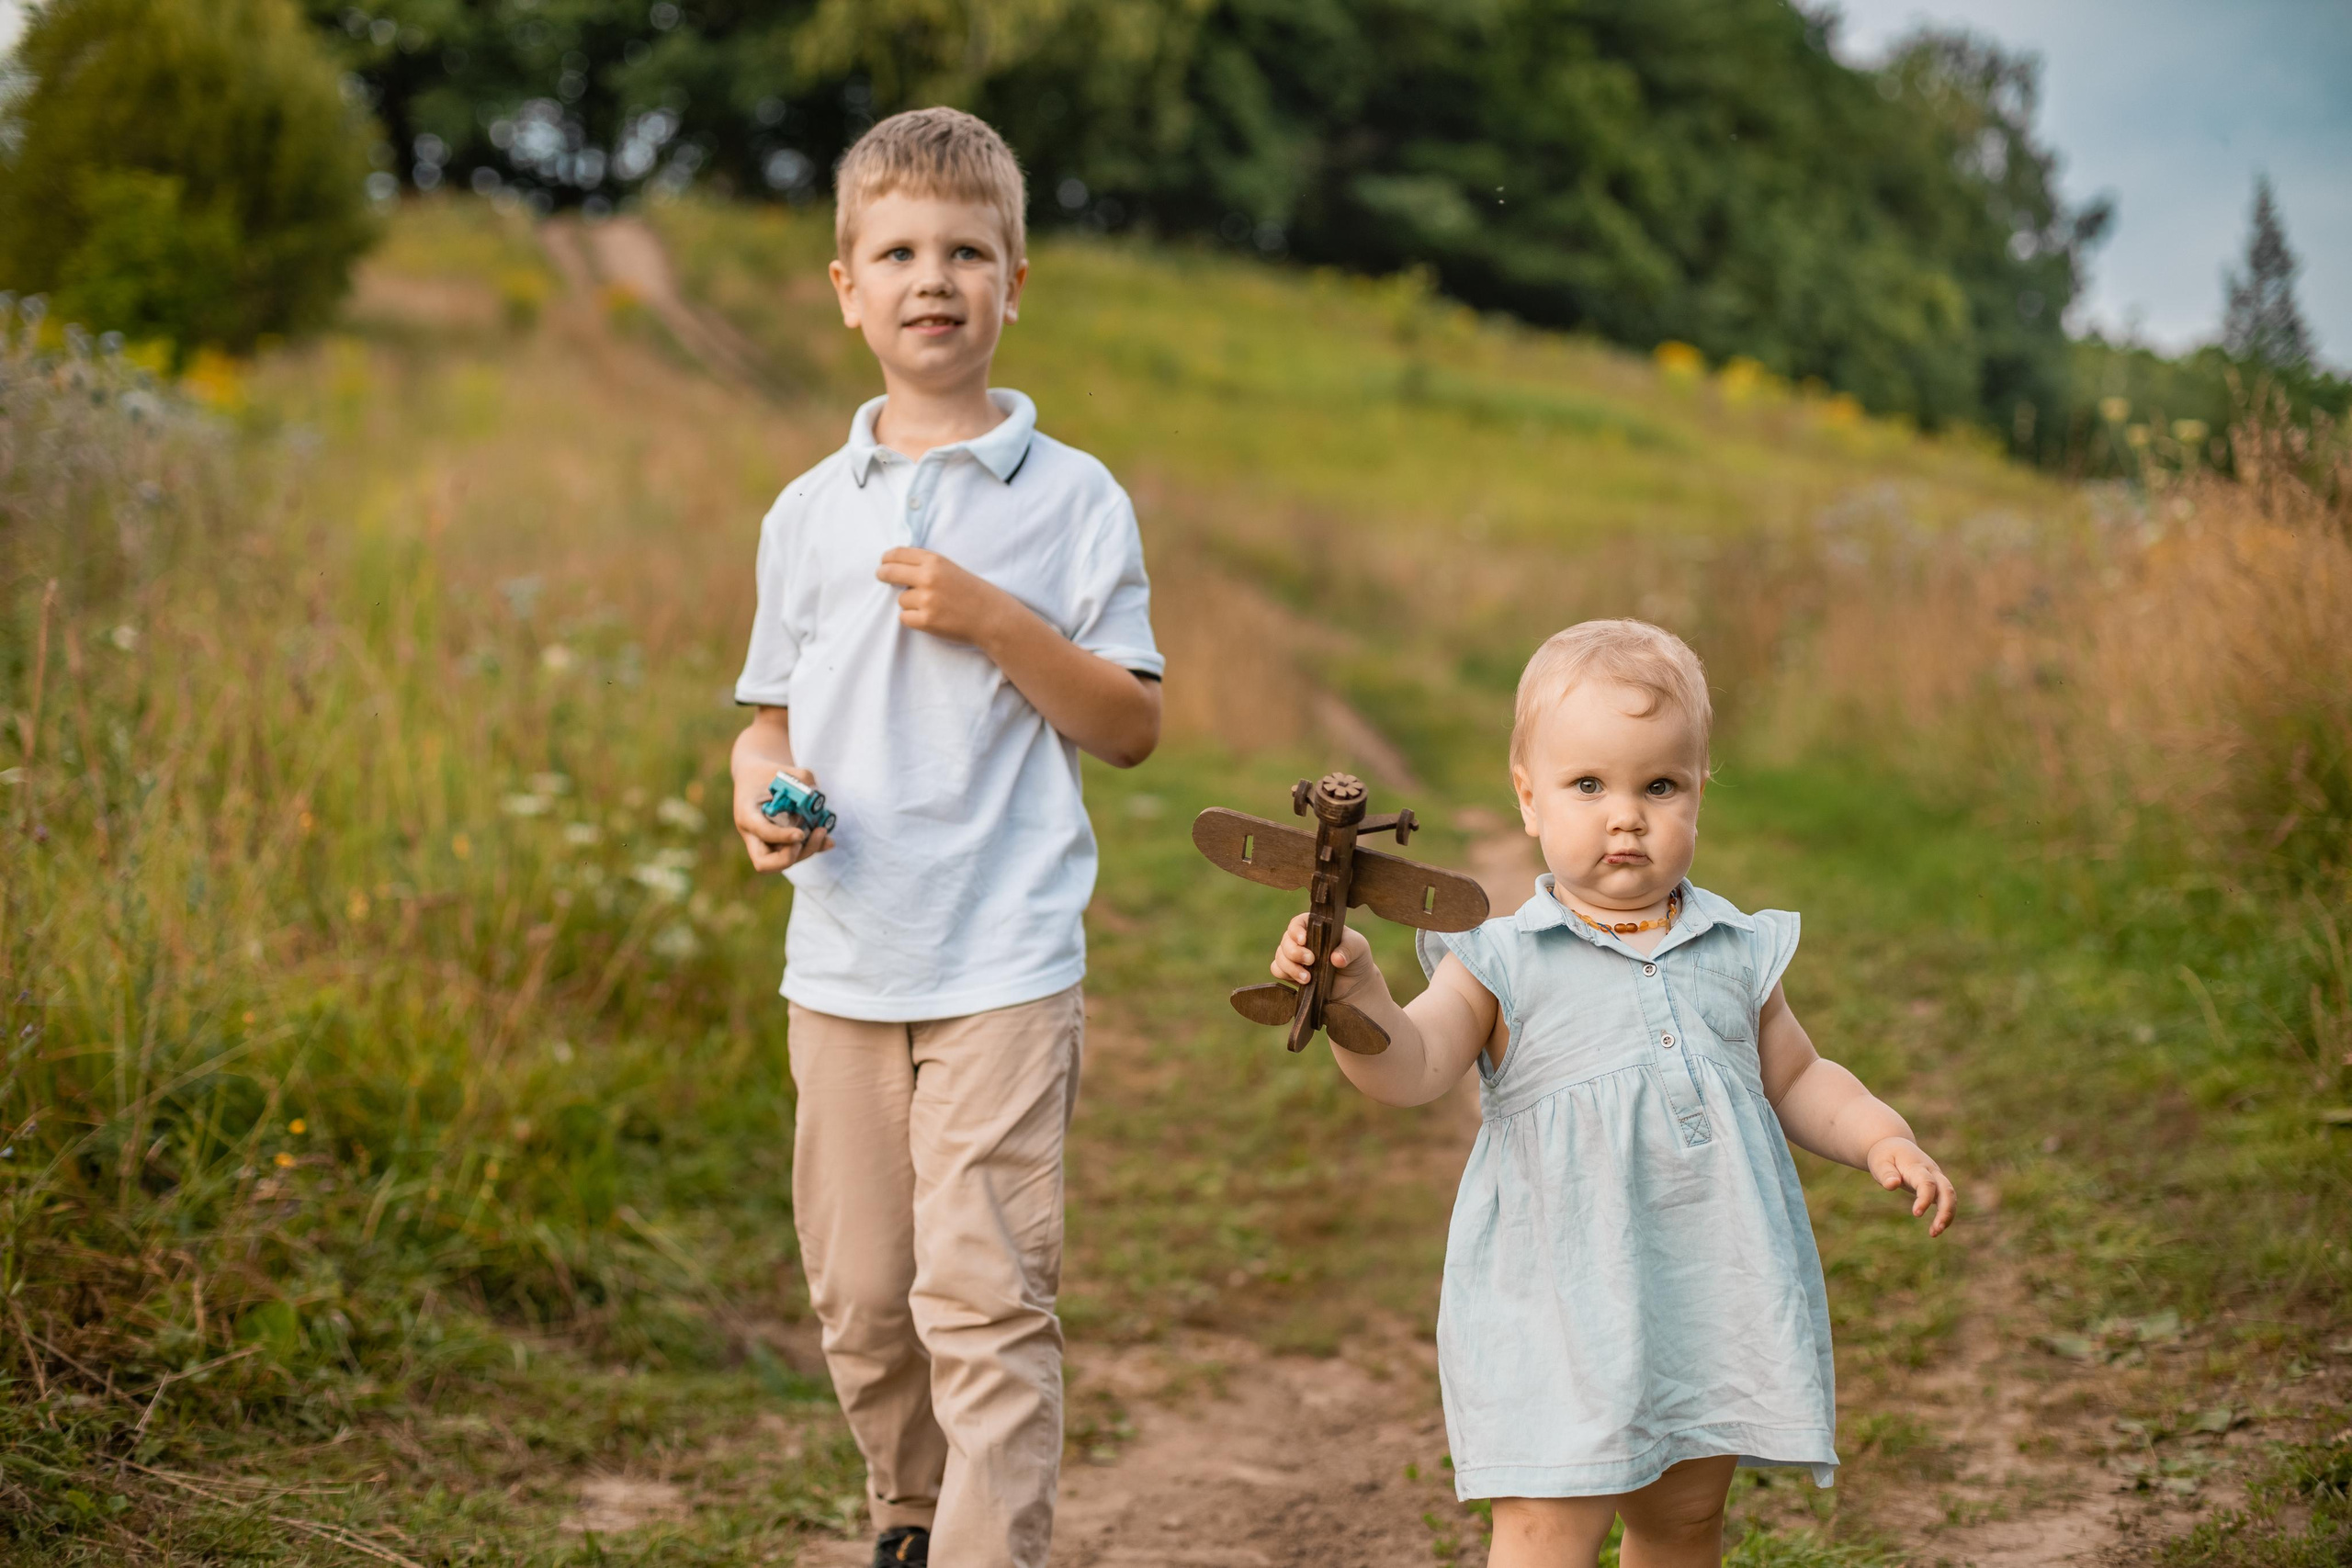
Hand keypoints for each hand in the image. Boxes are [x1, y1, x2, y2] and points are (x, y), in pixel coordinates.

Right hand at [735, 764, 833, 873]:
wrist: (755, 777)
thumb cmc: (766, 773)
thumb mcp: (781, 770)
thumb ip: (801, 780)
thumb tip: (818, 798)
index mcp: (747, 815)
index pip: (761, 833)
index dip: (781, 837)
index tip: (800, 834)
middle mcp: (753, 835)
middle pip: (764, 863)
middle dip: (788, 858)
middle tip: (806, 837)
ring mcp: (766, 843)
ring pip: (782, 862)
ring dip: (806, 851)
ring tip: (822, 830)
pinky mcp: (780, 844)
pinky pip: (796, 854)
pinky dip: (813, 849)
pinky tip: (828, 841)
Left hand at [877, 548, 1013, 645]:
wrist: (992, 617)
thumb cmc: (973, 592)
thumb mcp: (951, 569)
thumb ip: (927, 565)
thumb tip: (896, 566)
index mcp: (935, 561)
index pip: (899, 554)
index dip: (887, 558)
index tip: (884, 562)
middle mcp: (929, 578)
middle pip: (890, 573)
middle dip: (883, 574)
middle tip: (882, 576)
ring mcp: (926, 600)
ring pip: (901, 600)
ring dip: (910, 603)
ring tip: (932, 606)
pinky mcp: (926, 620)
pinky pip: (905, 618)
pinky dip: (914, 619)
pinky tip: (931, 618)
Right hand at [1271, 914, 1376, 996]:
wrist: (1355, 985)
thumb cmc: (1356, 958)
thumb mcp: (1358, 948)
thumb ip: (1348, 950)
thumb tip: (1336, 959)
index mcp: (1315, 927)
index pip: (1298, 922)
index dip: (1296, 931)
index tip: (1303, 940)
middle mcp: (1302, 940)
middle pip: (1286, 941)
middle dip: (1295, 952)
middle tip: (1311, 961)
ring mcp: (1295, 957)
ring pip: (1280, 956)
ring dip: (1290, 967)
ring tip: (1308, 978)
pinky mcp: (1291, 973)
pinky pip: (1277, 970)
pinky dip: (1285, 975)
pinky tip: (1302, 981)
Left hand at [1866, 1136, 1956, 1236]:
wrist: (1895, 1146)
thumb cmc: (1885, 1156)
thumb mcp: (1879, 1162)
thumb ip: (1886, 1174)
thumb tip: (1892, 1185)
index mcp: (1916, 1166)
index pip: (1926, 1183)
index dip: (1924, 1198)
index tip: (1916, 1214)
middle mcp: (1931, 1171)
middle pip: (1947, 1190)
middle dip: (1945, 1211)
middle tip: (1936, 1230)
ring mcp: (1937, 1177)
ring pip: (1950, 1196)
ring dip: (1947, 1215)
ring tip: (1934, 1233)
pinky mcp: (1937, 1185)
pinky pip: (1947, 1200)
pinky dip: (1945, 1214)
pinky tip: (1935, 1229)